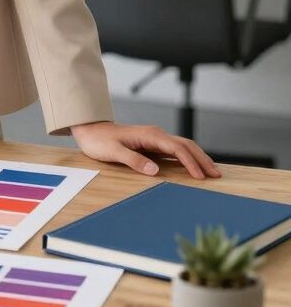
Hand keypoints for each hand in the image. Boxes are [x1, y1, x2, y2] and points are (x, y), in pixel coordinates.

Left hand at [71, 121, 221, 179]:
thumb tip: (155, 171)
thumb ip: (133, 160)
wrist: (89, 130)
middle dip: (202, 159)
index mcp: (150, 135)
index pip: (177, 148)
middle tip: (216, 175)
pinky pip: (174, 150)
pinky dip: (187, 158)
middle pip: (186, 145)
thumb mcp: (113, 152)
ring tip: (211, 171)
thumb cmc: (99, 141)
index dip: (191, 162)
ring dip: (197, 158)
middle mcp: (155, 135)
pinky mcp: (151, 144)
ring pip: (182, 146)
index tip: (200, 176)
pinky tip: (192, 166)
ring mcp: (154, 139)